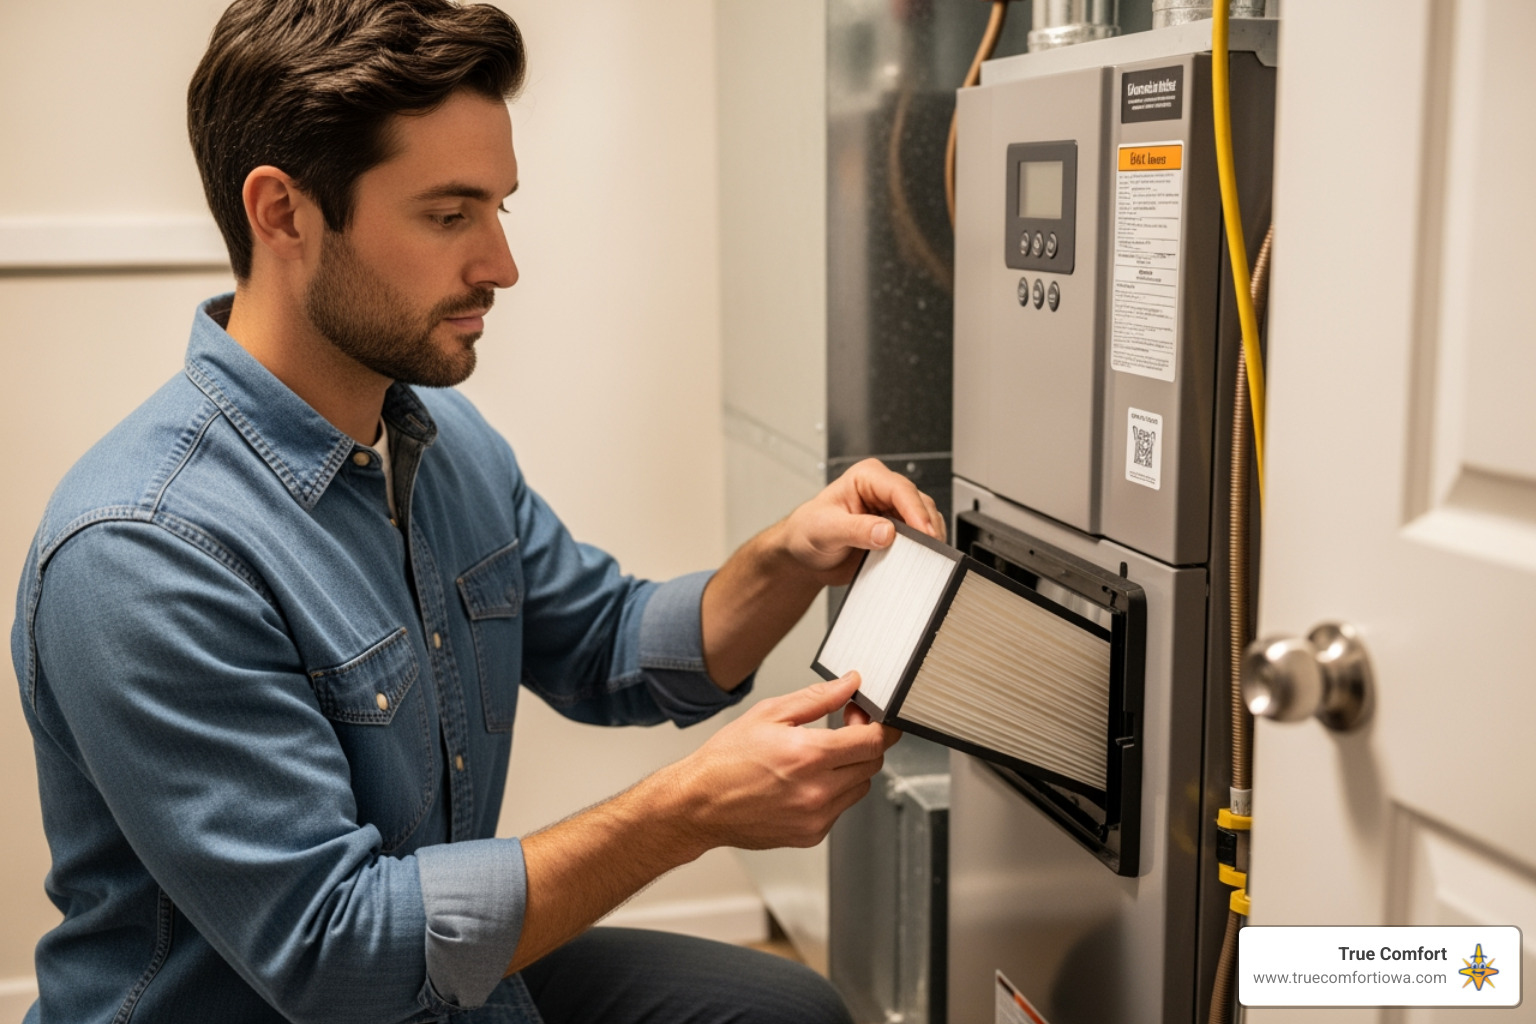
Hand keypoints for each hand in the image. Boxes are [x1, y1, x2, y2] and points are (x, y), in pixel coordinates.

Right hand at [671, 673, 900, 850]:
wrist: (699, 805)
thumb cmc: (726, 760)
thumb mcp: (770, 713)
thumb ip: (818, 697)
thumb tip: (850, 684)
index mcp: (808, 755)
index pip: (873, 740)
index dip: (877, 723)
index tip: (865, 714)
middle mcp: (817, 791)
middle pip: (873, 764)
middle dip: (865, 742)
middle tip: (843, 729)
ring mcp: (816, 817)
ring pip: (861, 787)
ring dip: (851, 768)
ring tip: (819, 757)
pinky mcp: (811, 835)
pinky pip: (841, 808)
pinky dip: (834, 791)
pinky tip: (805, 781)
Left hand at [780, 458, 944, 585]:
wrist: (804, 555)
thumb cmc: (807, 531)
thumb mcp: (826, 529)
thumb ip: (856, 530)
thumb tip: (886, 532)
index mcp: (866, 477)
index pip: (899, 489)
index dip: (915, 511)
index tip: (925, 532)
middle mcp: (883, 491)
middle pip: (918, 503)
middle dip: (927, 526)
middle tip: (930, 549)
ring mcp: (893, 512)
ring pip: (925, 520)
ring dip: (928, 539)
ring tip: (925, 557)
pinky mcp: (898, 533)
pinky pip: (919, 539)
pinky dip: (923, 549)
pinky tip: (919, 559)